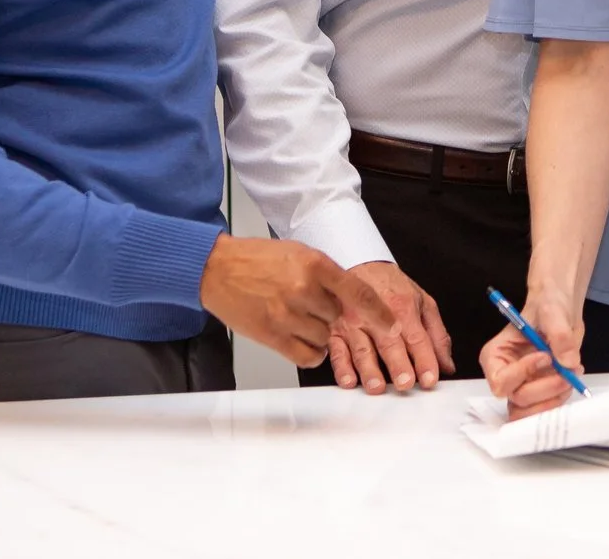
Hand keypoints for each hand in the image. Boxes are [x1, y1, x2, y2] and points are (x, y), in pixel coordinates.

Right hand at [197, 235, 397, 369]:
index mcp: (314, 264)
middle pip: (339, 318)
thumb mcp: (299, 253)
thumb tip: (352, 299)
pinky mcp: (272, 335)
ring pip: (325, 338)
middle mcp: (304, 289)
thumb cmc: (257, 259)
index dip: (379, 313)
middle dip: (330, 315)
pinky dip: (310, 352)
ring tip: (297, 316)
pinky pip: (308, 356)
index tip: (392, 325)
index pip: (359, 293)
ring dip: (318, 333)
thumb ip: (327, 275)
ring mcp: (287, 315)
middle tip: (310, 304)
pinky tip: (301, 339)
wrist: (216, 268)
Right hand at [325, 261, 453, 393]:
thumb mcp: (423, 302)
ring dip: (369, 370)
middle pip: (389, 344)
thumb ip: (437, 335)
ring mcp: (355, 323)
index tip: (430, 379)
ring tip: (376, 387)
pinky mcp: (336, 331)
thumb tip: (447, 365)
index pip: (417, 339)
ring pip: (362, 349)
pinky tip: (348, 380)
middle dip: (397, 365)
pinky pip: (337, 351)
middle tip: (405, 384)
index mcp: (403, 308)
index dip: (424, 360)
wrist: (360, 264)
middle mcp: (378, 315)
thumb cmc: (392, 286)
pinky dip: (341, 367)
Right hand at [479, 292, 583, 419]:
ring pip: (531, 411)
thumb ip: (559, 334)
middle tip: (567, 373)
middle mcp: (506, 375)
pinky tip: (572, 376)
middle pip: (518, 400)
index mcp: (495, 356)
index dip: (524, 374)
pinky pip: (546, 407)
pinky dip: (561, 397)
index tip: (546, 356)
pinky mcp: (540, 391)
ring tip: (571, 375)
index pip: (501, 381)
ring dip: (554, 398)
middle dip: (545, 389)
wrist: (563, 309)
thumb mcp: (552, 311)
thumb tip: (568, 362)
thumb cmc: (548, 304)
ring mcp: (523, 385)